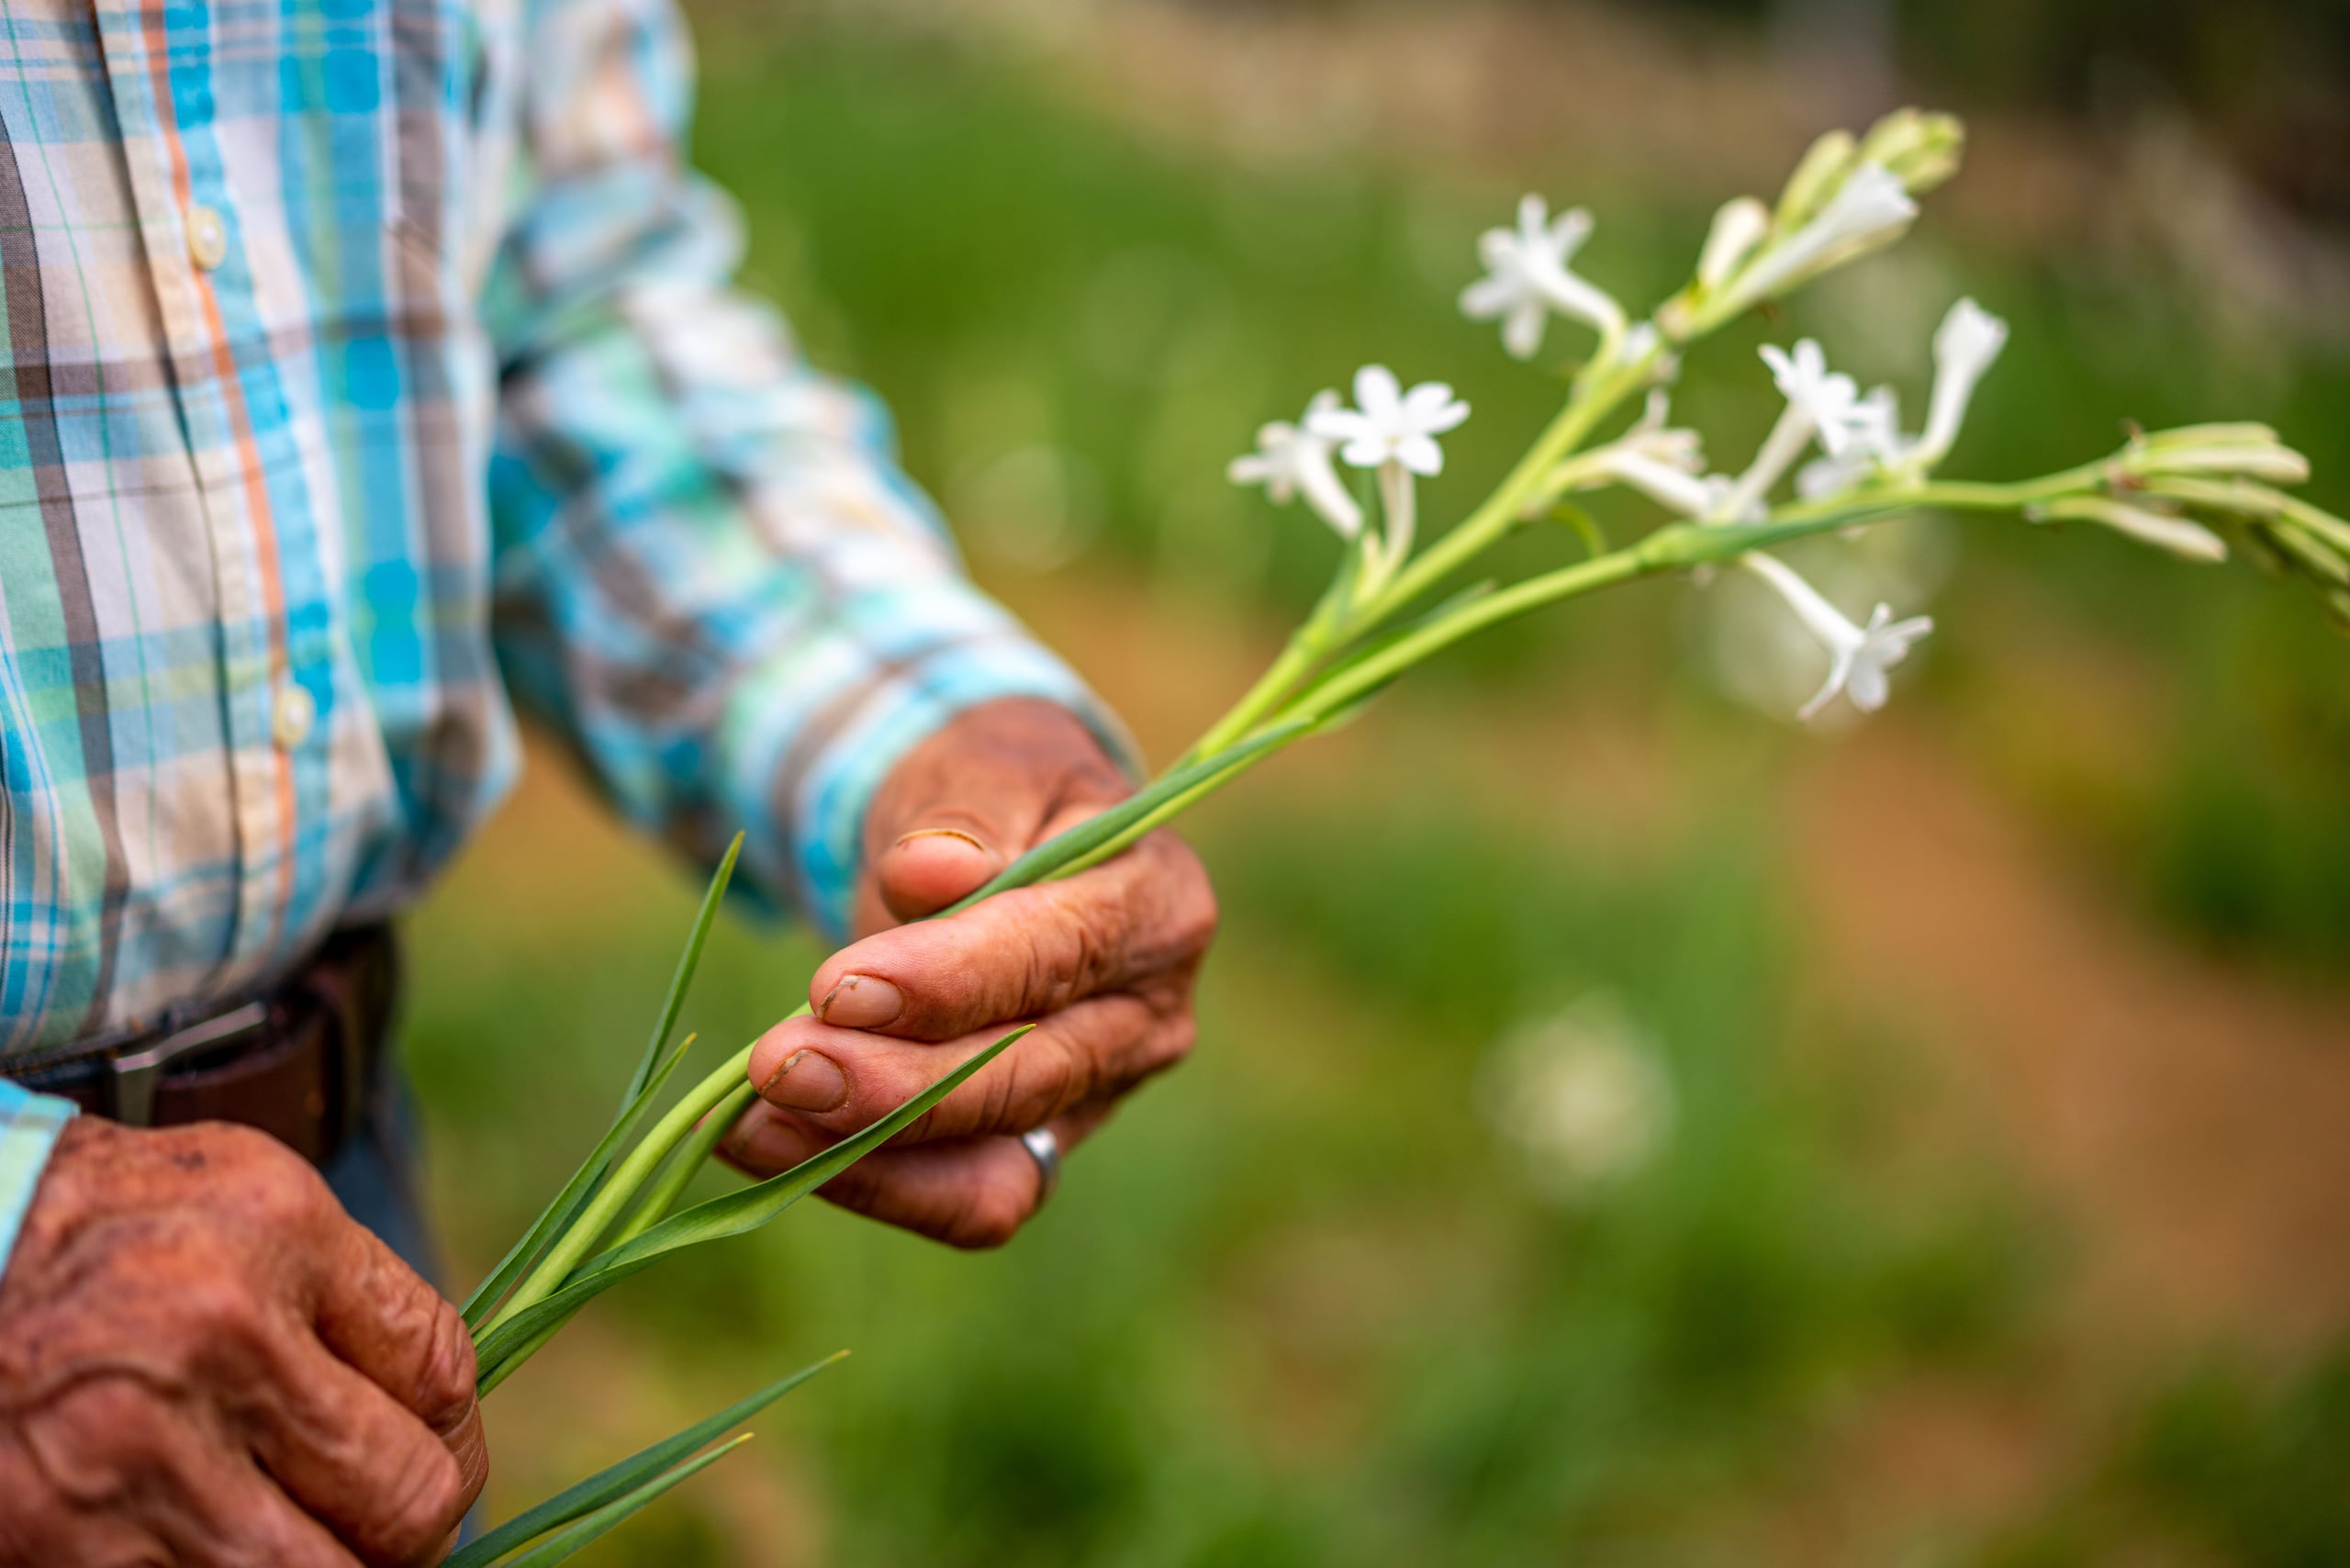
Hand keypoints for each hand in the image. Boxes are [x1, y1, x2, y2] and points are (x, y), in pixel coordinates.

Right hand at [0, 1118, 485, 1566]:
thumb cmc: (97, 1226)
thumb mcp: (237, 1194)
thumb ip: (345, 1292)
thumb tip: (438, 1410)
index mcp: (274, 1230)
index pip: (440, 1371)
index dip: (456, 1434)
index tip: (436, 1452)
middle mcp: (216, 1339)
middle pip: (406, 1499)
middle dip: (413, 1525)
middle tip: (384, 1521)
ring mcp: (137, 1456)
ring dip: (330, 1567)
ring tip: (308, 1539)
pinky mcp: (71, 1549)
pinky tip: (217, 1549)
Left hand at [725, 697, 1216, 1247]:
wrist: (994, 839)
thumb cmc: (994, 791)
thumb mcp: (983, 765)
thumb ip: (966, 815)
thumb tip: (930, 872)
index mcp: (1158, 906)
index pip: (1064, 955)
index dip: (953, 981)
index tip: (840, 987)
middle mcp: (1149, 1017)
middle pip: (1031, 1077)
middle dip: (896, 1084)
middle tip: (776, 1064)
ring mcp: (1100, 1096)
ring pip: (999, 1164)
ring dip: (870, 1154)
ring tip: (751, 1119)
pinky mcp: (1043, 1147)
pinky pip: (966, 1200)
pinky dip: (869, 1183)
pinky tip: (769, 1143)